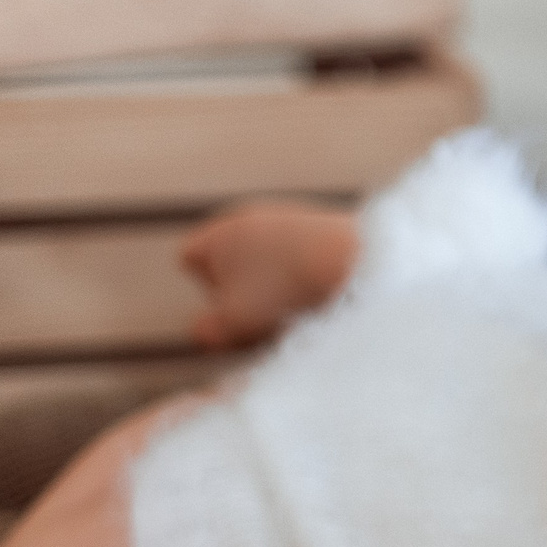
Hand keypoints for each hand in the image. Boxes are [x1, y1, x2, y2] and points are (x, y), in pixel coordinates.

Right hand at [180, 201, 358, 348]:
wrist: (356, 261)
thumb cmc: (286, 292)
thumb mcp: (233, 324)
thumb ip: (206, 330)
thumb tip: (204, 330)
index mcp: (219, 232)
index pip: (189, 258)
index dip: (206, 290)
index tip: (231, 307)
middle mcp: (252, 215)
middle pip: (233, 260)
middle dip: (245, 291)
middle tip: (267, 315)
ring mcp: (292, 216)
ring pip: (272, 261)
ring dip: (280, 287)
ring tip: (302, 307)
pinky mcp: (328, 225)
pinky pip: (306, 258)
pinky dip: (311, 277)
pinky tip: (329, 293)